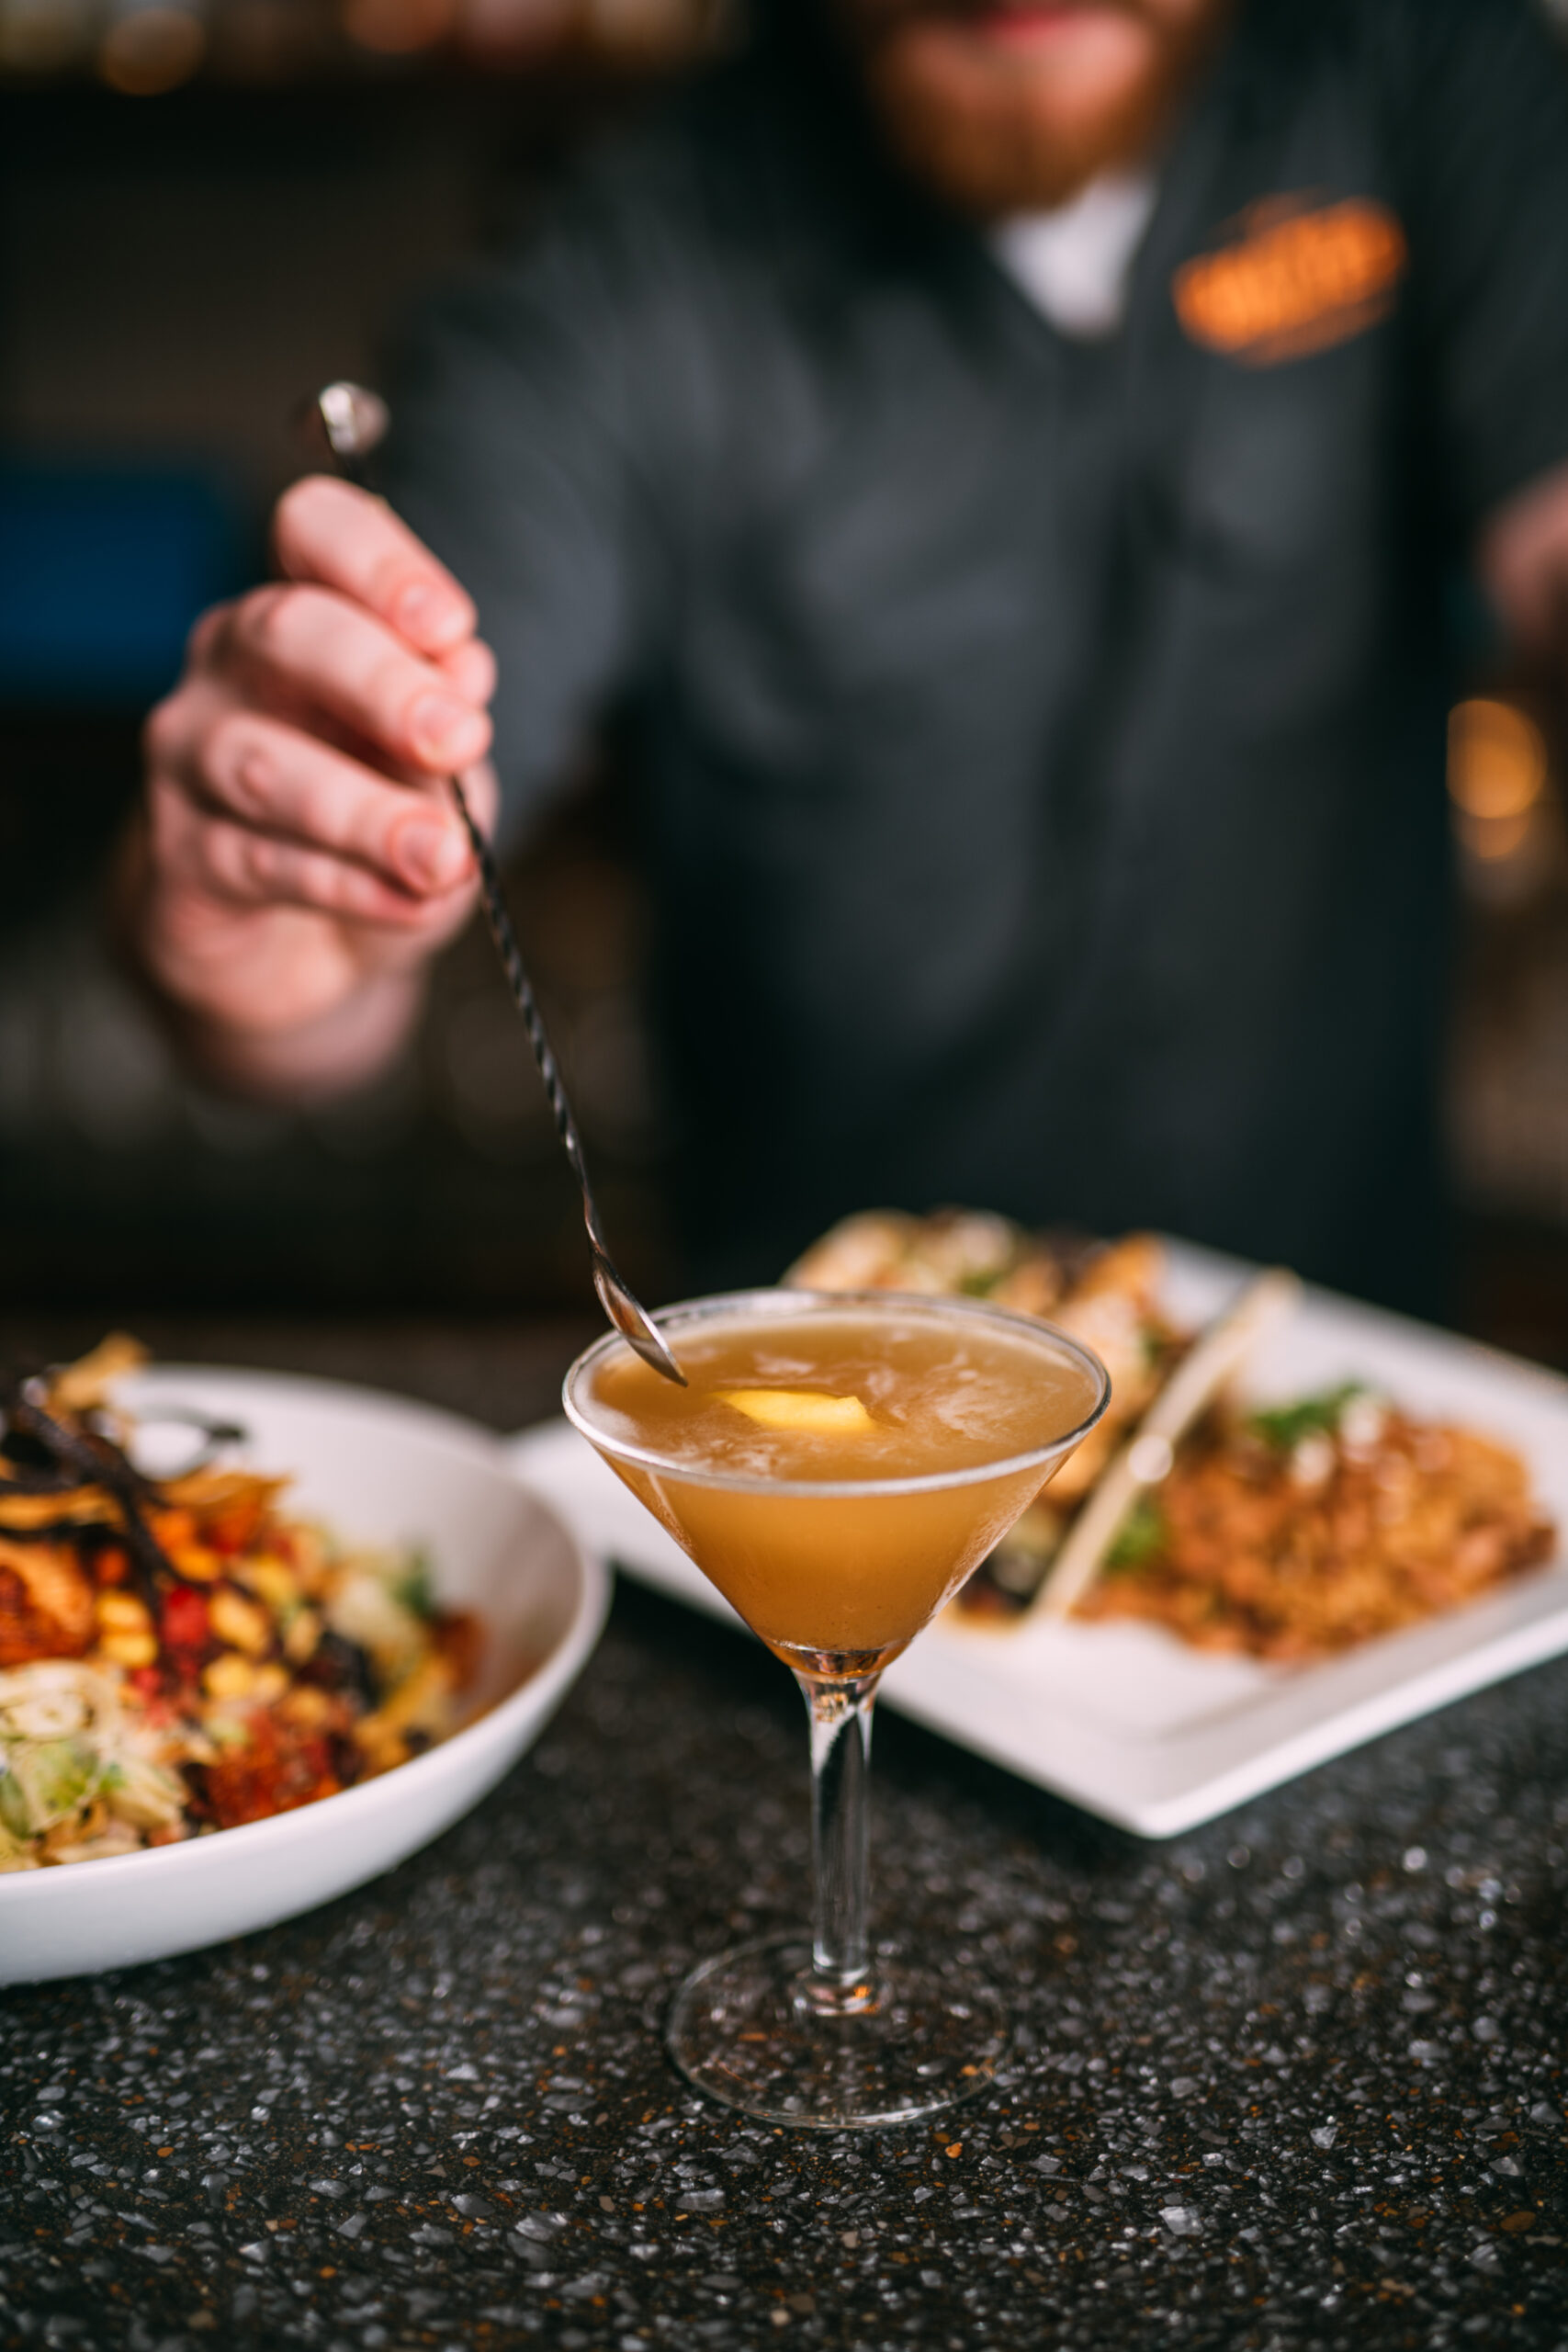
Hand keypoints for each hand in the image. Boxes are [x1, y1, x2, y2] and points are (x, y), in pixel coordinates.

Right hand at [126, 477, 498, 1094]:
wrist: (301, 940)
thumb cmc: (374, 816)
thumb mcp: (434, 766)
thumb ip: (445, 718)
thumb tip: (461, 673)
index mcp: (306, 610)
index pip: (315, 532)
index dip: (380, 565)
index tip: (452, 626)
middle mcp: (234, 663)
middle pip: (286, 632)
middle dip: (381, 683)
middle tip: (458, 737)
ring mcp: (194, 755)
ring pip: (265, 765)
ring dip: (367, 812)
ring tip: (444, 855)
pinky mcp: (183, 854)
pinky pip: (264, 862)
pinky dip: (349, 885)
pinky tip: (408, 900)